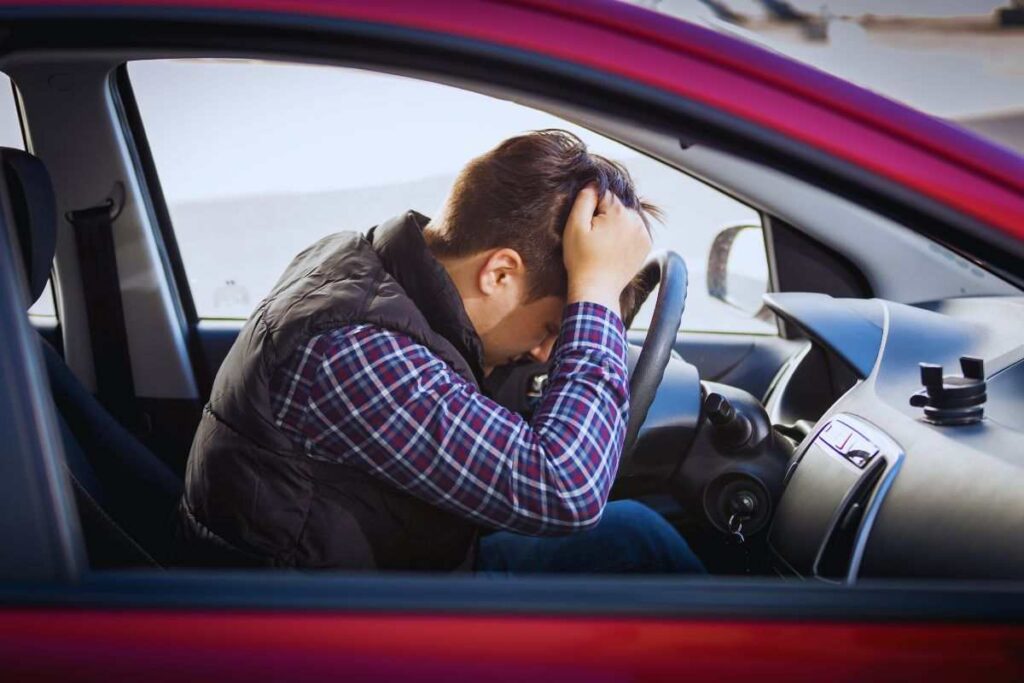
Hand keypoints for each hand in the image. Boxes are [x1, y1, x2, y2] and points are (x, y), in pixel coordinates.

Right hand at [563, 184, 651, 313]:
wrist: (597, 289)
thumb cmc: (581, 260)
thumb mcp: (574, 226)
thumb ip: (584, 199)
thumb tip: (593, 183)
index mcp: (619, 212)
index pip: (603, 194)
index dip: (590, 208)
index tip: (586, 226)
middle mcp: (636, 220)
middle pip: (616, 205)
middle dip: (604, 215)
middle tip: (593, 238)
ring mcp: (643, 233)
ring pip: (626, 217)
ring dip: (615, 224)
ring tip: (604, 245)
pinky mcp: (645, 245)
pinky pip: (633, 230)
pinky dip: (624, 234)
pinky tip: (613, 248)